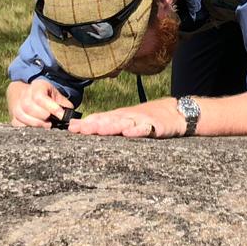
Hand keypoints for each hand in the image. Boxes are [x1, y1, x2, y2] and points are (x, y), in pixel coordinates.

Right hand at [7, 78, 73, 128]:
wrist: (31, 94)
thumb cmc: (48, 97)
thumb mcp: (57, 96)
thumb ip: (64, 105)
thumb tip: (70, 117)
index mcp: (37, 86)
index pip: (40, 96)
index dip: (51, 107)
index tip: (61, 116)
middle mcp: (25, 93)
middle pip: (28, 106)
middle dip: (41, 116)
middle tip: (51, 123)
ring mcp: (17, 104)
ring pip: (20, 114)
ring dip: (35, 123)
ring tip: (46, 126)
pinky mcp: (14, 115)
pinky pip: (16, 122)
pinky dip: (26, 127)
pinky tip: (36, 129)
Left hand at [69, 98, 186, 139]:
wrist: (175, 112)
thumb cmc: (148, 118)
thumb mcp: (127, 120)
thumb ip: (109, 124)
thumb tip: (85, 127)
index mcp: (120, 117)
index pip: (100, 118)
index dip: (86, 123)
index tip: (71, 128)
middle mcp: (128, 117)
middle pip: (108, 120)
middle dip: (93, 124)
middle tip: (78, 129)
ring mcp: (141, 120)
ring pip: (124, 123)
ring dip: (110, 126)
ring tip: (97, 129)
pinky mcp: (156, 127)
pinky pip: (145, 129)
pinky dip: (137, 130)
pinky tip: (128, 133)